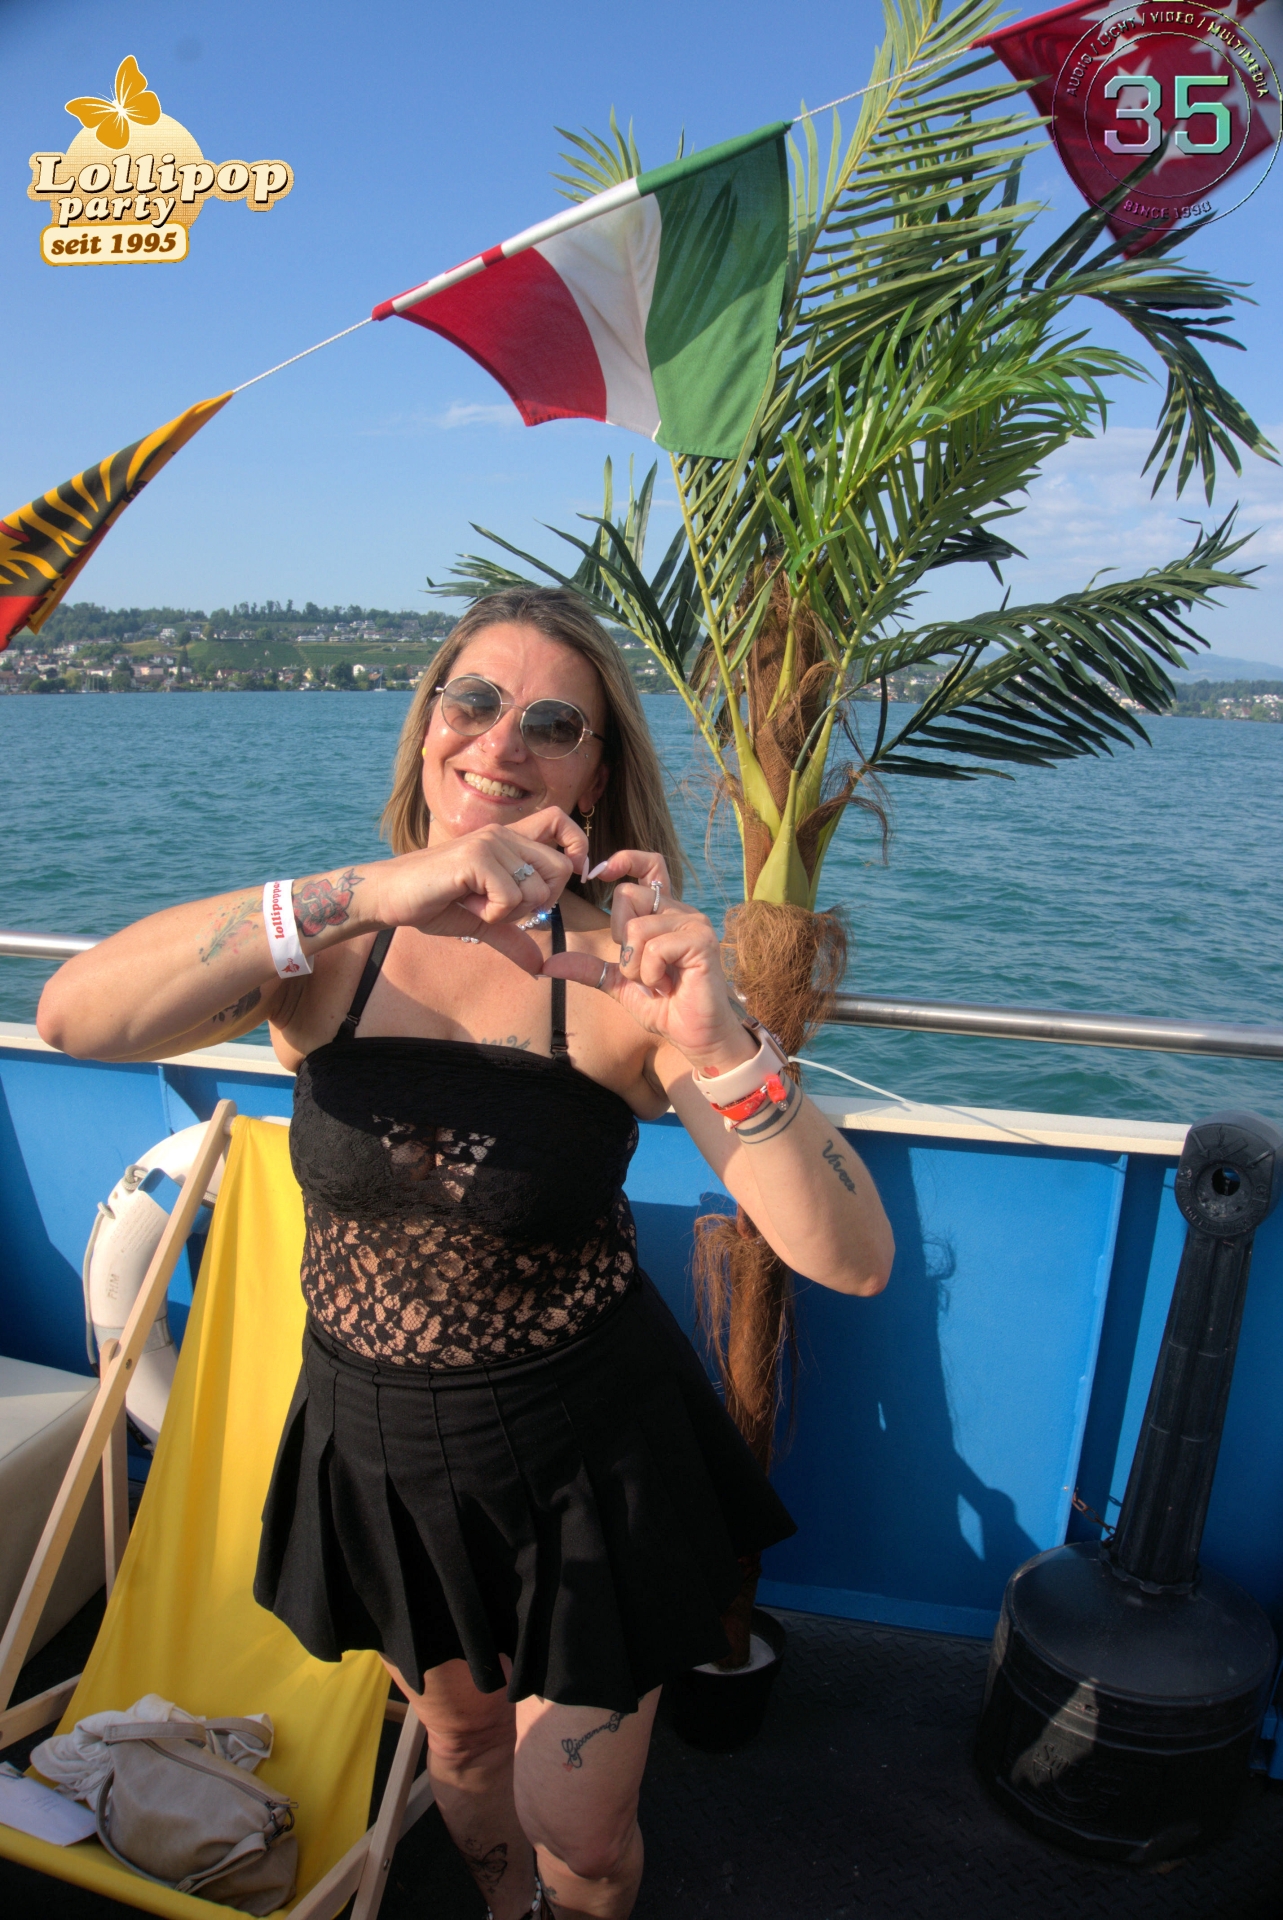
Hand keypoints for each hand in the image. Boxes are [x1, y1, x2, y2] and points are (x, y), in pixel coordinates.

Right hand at [372, 809, 587, 974]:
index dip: (575, 847)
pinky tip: (466, 903)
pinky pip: (511, 897)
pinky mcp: (476, 858)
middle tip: (503, 908)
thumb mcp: (481, 922)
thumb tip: (539, 966)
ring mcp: (490, 843)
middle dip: (541, 901)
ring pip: (536, 889)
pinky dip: (493, 914)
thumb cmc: (433, 902)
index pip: (559, 823)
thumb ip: (513, 936)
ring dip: (509, 912)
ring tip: (476, 903)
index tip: (567, 877)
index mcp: (508, 840)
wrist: (390, 896)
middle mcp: (503, 835)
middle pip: (560, 868)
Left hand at [542, 849, 756, 1071]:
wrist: (693, 1035)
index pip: (649, 865)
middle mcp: (681, 911)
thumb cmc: (664, 1006)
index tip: (599, 874)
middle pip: (628, 895)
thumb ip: (588, 967)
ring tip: (656, 981)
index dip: (625, 860)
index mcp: (663, 913)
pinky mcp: (701, 942)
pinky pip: (655, 947)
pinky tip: (666, 985)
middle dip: (620, 937)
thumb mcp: (617, 983)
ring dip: (635, 965)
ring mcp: (694, 923)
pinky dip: (650, 972)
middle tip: (640, 966)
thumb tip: (546, 965)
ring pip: (637, 927)